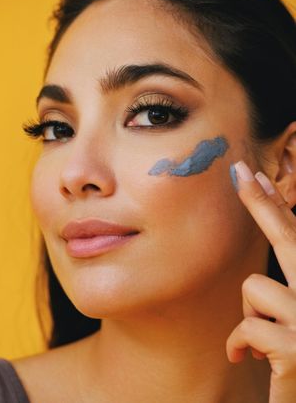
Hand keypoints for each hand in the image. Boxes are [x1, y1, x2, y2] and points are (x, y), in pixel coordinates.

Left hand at [226, 160, 295, 402]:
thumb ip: (285, 292)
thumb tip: (256, 278)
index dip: (275, 205)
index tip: (253, 176)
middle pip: (289, 238)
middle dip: (261, 202)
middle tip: (238, 170)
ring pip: (255, 289)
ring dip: (249, 315)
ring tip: (261, 341)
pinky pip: (247, 327)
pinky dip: (238, 344)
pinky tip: (247, 359)